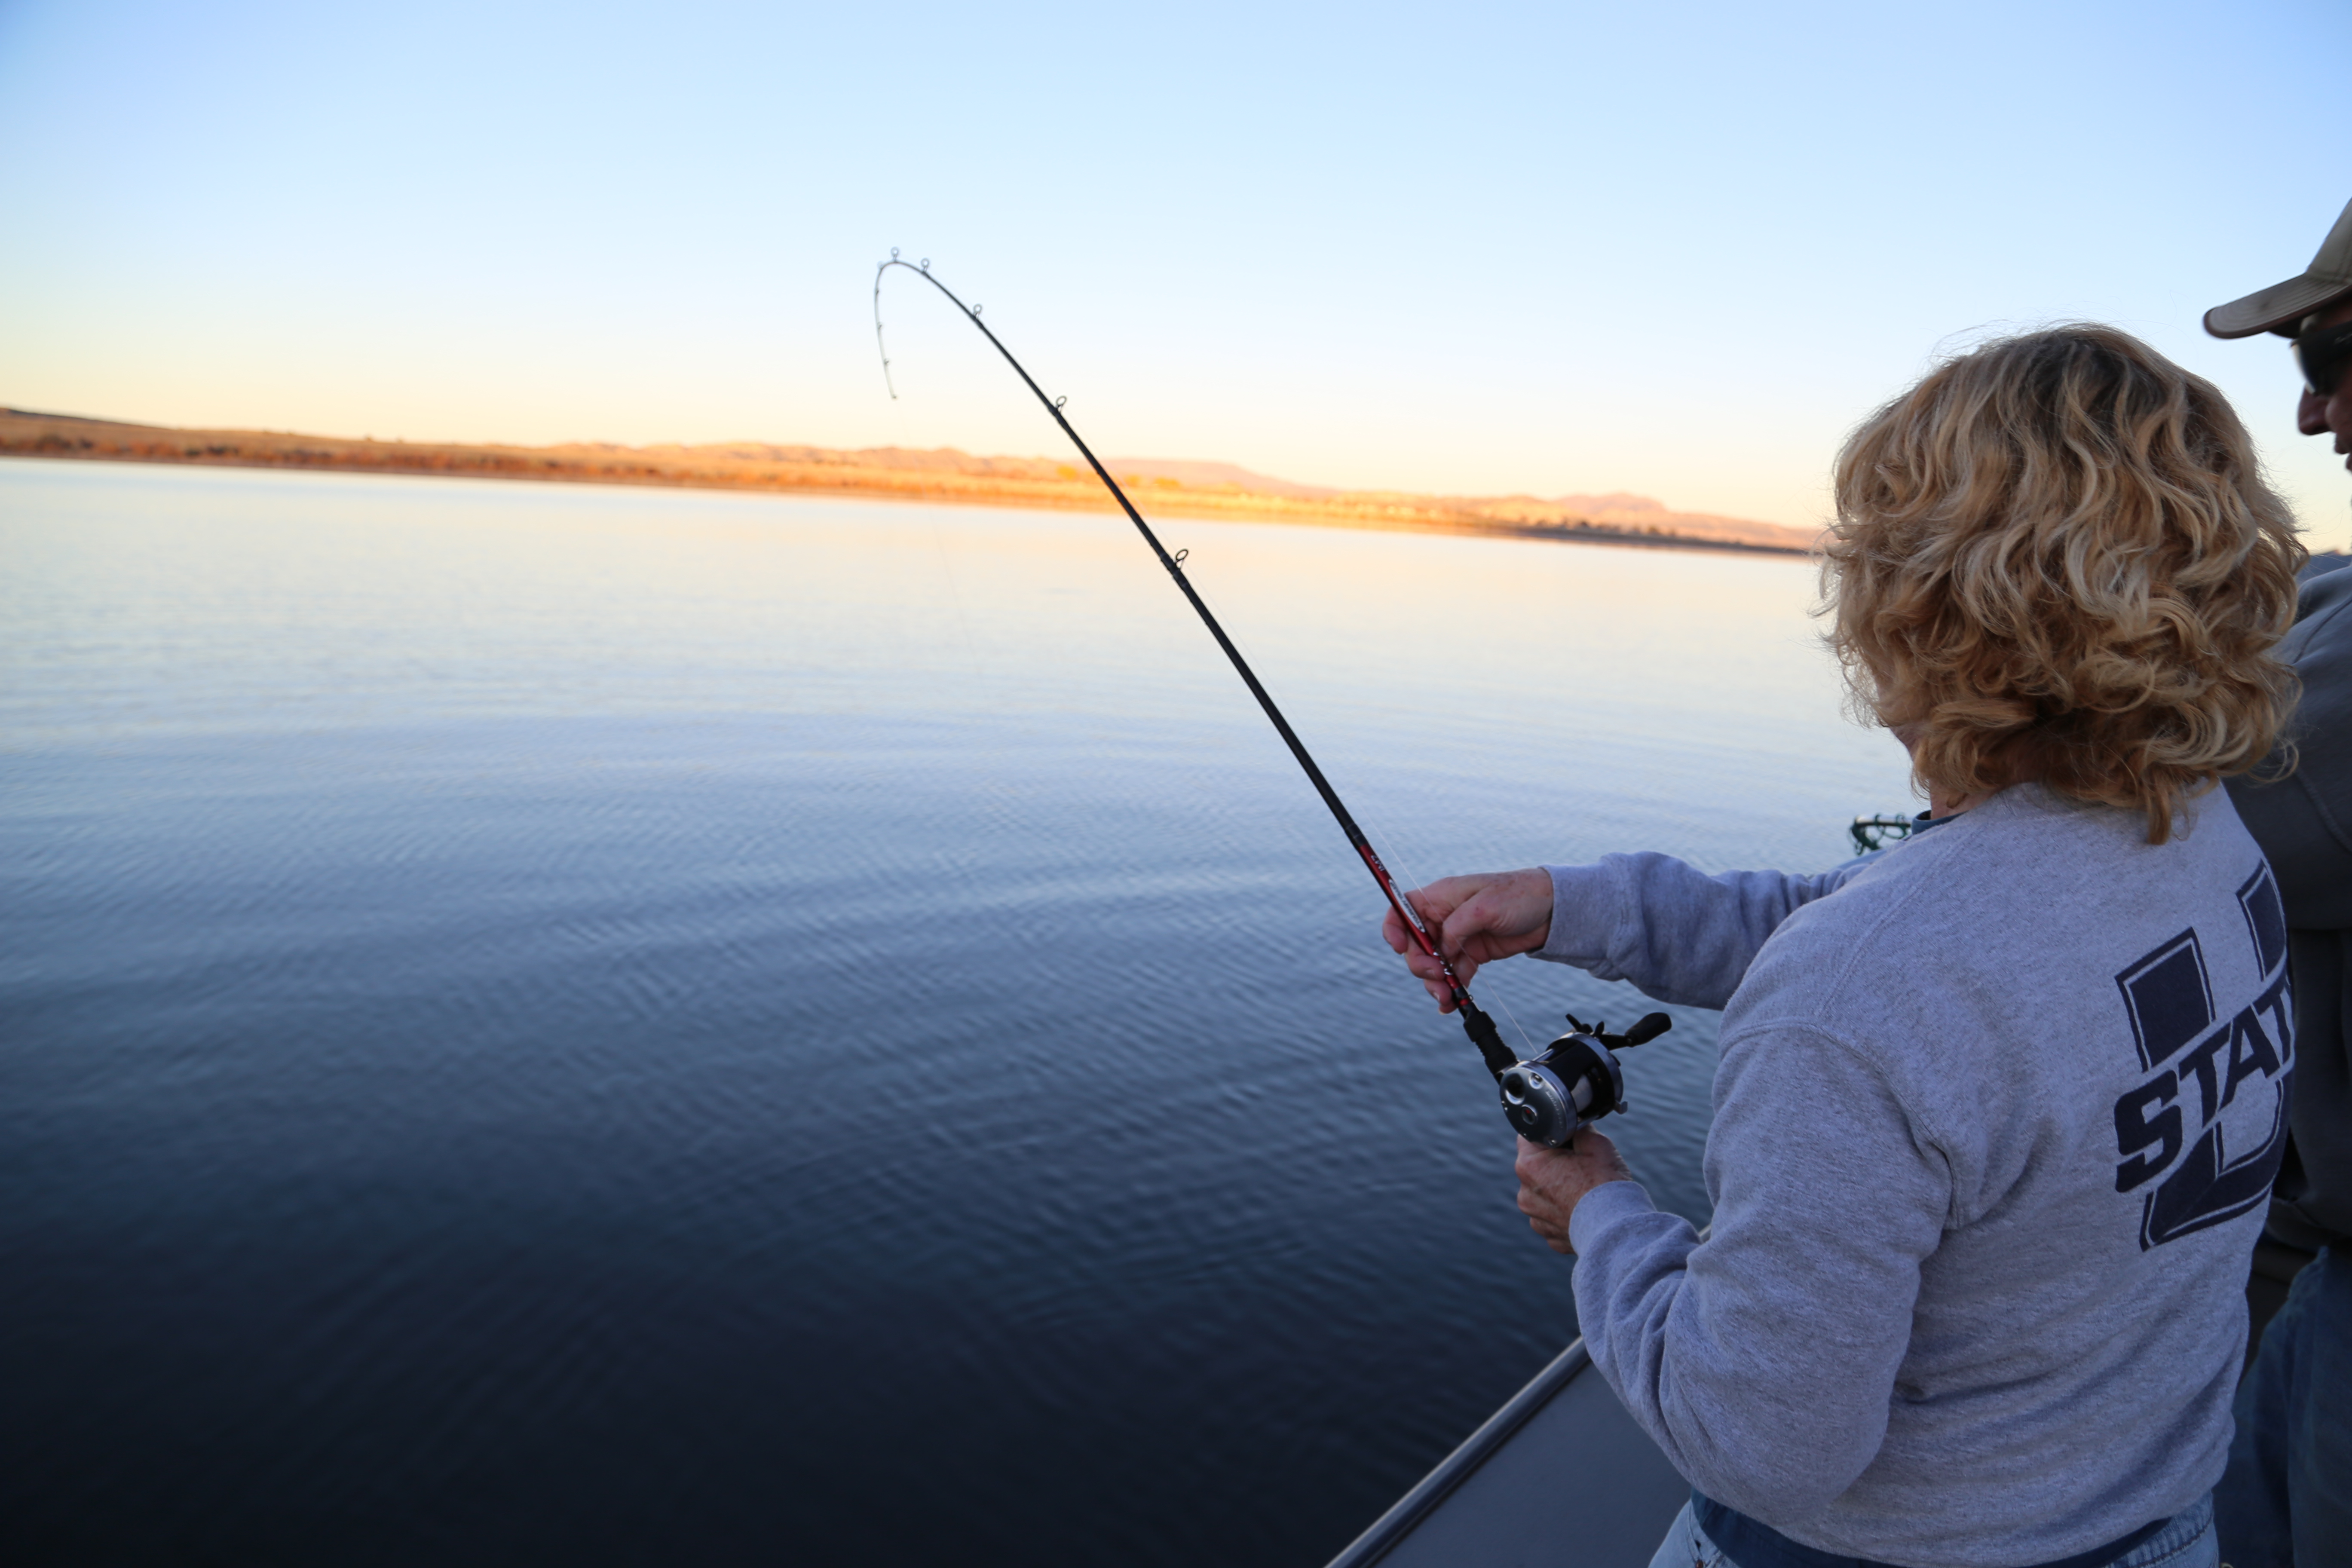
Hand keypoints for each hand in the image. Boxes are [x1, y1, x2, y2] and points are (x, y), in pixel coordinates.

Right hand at [1380, 868, 1553, 1010]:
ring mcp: (1457, 937)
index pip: (1403, 910)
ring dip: (1436, 982)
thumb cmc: (1520, 896)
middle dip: (1421, 964)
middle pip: (1415, 944)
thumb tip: (1440, 948)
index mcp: (1441, 897)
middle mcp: (1445, 917)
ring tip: (1446, 996)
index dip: (1393, 928)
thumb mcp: (1485, 906)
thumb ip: (1456, 926)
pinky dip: (1452, 988)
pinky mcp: (1472, 953)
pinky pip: (1453, 973)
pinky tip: (1454, 1001)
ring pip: (1433, 963)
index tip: (1398, 948)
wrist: (1552, 911)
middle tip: (1437, 976)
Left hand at [1514, 1131, 1632, 1254]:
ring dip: (1560, 1189)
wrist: (1617, 1228)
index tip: (1567, 1138)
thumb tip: (1575, 1122)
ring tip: (1585, 1190)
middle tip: (1582, 1165)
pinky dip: (1567, 1212)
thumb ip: (1578, 1128)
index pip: (1530, 1137)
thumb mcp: (1595, 1143)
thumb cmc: (1604, 1185)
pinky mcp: (1549, 1235)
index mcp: (1529, 1166)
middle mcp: (1525, 1193)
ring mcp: (1536, 1217)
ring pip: (1546, 1194)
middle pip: (1538, 1167)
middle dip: (1556, 1163)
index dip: (1550, 1133)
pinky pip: (1555, 1217)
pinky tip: (1584, 1209)